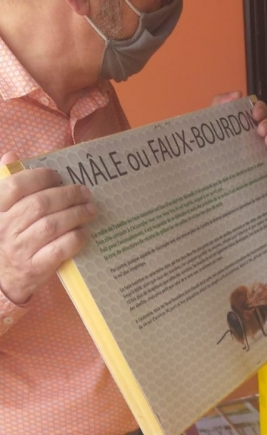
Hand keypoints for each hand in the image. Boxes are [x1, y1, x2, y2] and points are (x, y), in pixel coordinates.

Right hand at [0, 151, 96, 305]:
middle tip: (84, 192)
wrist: (3, 278)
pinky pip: (58, 250)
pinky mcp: (35, 268)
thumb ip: (8, 184)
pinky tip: (83, 232)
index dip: (39, 177)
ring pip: (51, 225)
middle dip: (67, 195)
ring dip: (75, 214)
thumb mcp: (2, 211)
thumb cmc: (8, 238)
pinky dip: (74, 239)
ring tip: (90, 209)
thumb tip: (11, 156)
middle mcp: (6, 228)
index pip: (15, 186)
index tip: (57, 176)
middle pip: (40, 204)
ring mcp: (20, 250)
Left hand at [212, 92, 266, 163]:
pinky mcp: (265, 163)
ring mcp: (262, 148)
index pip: (259, 110)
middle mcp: (256, 133)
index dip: (260, 109)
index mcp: (246, 121)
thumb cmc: (210, 143)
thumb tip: (238, 94)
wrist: (206, 169)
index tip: (255, 114)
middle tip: (260, 130)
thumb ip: (220, 102)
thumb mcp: (211, 120)